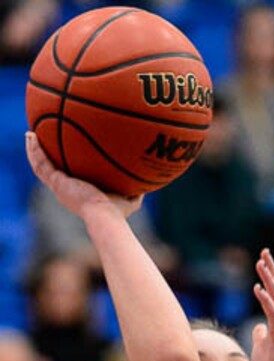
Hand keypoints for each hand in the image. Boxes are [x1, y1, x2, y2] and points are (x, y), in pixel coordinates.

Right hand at [25, 131, 142, 219]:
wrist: (105, 216)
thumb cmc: (118, 213)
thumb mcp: (131, 198)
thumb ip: (136, 189)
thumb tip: (148, 179)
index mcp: (80, 193)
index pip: (70, 177)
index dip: (65, 165)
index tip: (65, 153)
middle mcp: (67, 190)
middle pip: (53, 170)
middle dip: (47, 156)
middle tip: (43, 140)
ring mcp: (60, 187)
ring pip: (42, 166)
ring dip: (35, 150)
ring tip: (30, 135)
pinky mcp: (56, 183)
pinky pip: (41, 164)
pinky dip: (34, 151)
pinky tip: (31, 137)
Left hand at [251, 249, 273, 360]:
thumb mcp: (262, 347)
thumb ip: (261, 335)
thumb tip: (258, 327)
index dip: (269, 276)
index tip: (263, 260)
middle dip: (271, 270)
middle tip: (264, 251)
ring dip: (269, 279)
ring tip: (261, 263)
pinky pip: (273, 313)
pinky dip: (266, 300)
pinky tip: (258, 288)